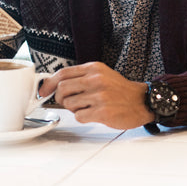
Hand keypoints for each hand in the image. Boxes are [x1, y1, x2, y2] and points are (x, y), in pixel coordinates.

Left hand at [39, 62, 153, 128]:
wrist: (142, 101)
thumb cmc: (120, 90)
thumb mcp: (102, 75)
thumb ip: (82, 77)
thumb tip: (56, 85)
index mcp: (94, 68)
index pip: (63, 73)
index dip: (49, 83)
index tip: (44, 91)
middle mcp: (96, 79)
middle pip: (62, 89)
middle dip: (61, 99)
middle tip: (70, 102)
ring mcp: (99, 95)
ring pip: (69, 104)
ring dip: (74, 109)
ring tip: (88, 107)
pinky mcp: (102, 111)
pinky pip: (79, 116)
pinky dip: (83, 117)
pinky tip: (94, 114)